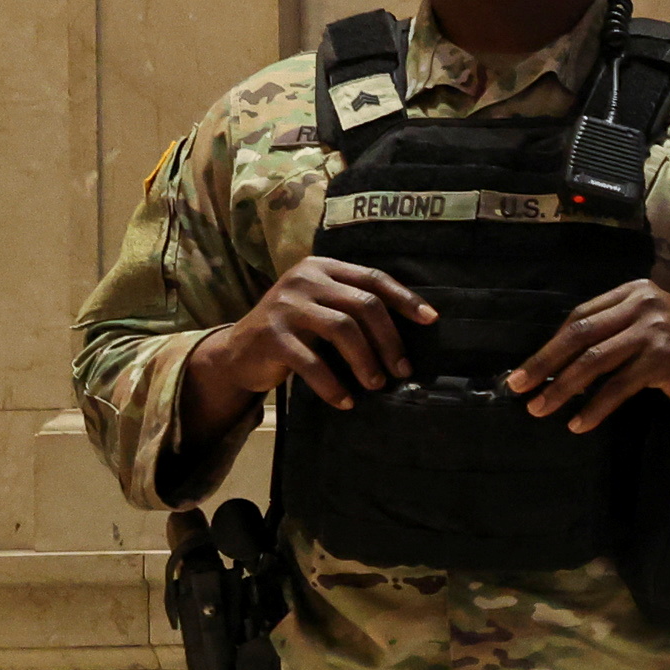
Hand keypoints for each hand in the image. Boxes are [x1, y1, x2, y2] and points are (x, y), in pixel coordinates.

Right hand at [191, 254, 435, 422]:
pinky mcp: (270, 335)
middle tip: (402, 370)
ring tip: (377, 385)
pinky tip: (345, 401)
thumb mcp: (321, 309)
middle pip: (363, 304)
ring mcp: (285, 305)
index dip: (405, 299)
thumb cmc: (293, 332)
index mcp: (322, 267)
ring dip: (366, 361)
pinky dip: (333, 385)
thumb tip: (411, 331)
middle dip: (389, 340)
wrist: (237, 352)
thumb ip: (352, 307)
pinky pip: (311, 362)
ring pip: (343, 329)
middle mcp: (304, 279)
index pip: (373, 278)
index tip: (431, 320)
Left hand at [510, 280, 669, 434]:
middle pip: (581, 334)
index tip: (526, 372)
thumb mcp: (646, 332)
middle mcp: (645, 302)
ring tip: (541, 409)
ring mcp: (656, 328)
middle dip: (545, 363)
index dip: (550, 346)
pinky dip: (595, 407)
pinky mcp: (664, 357)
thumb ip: (611, 332)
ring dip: (563, 388)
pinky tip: (579, 423)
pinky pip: (618, 386)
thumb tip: (554, 360)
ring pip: (595, 360)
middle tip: (519, 388)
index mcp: (635, 290)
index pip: (581, 316)